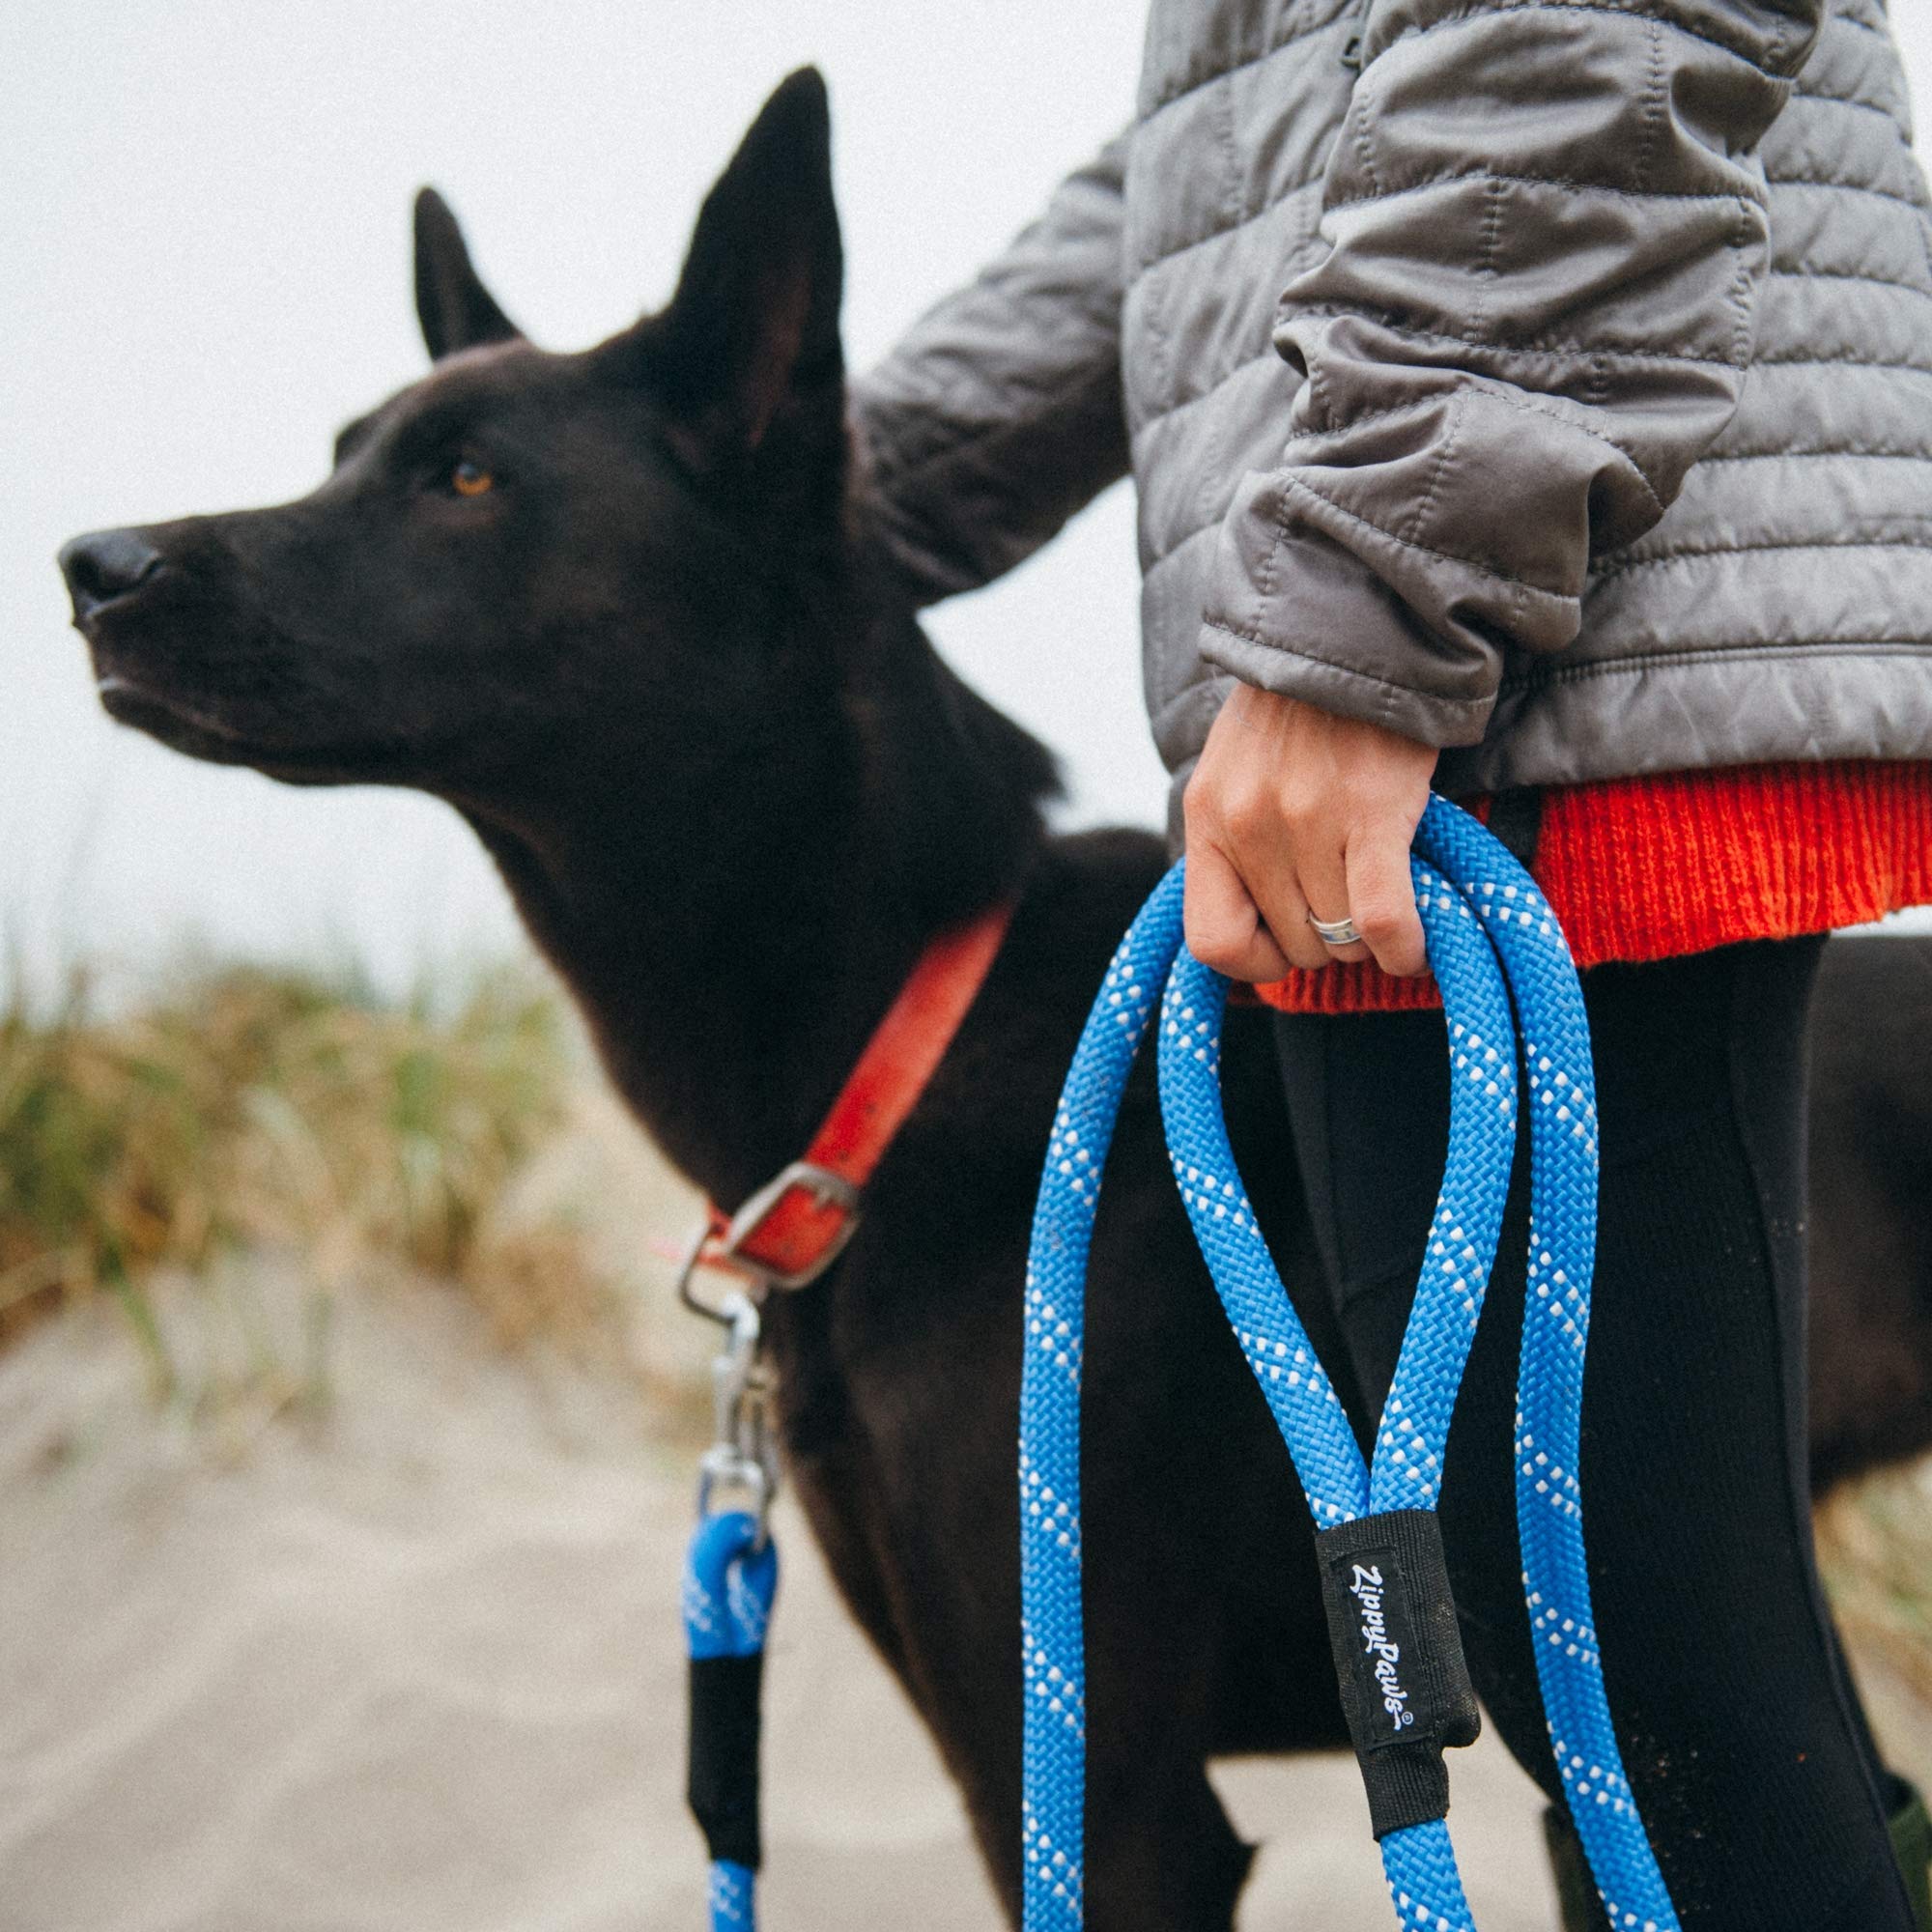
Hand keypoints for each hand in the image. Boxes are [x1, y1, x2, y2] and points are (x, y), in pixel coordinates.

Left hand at [1183, 685, 1436, 979]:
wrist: (1353, 634)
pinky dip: (1403, 947)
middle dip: (1326, 941)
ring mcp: (1308, 821)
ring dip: (1369, 940)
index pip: (1212, 942)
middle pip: (1293, 944)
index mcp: (1208, 820)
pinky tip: (1413, 946)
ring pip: (1341, 938)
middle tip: (1349, 906)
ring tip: (1384, 905)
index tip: (1285, 942)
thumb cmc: (1295, 713)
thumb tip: (1254, 927)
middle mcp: (1249, 826)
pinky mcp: (1372, 814)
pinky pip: (1382, 920)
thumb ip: (1234, 842)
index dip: (1255, 962)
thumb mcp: (1233, 773)